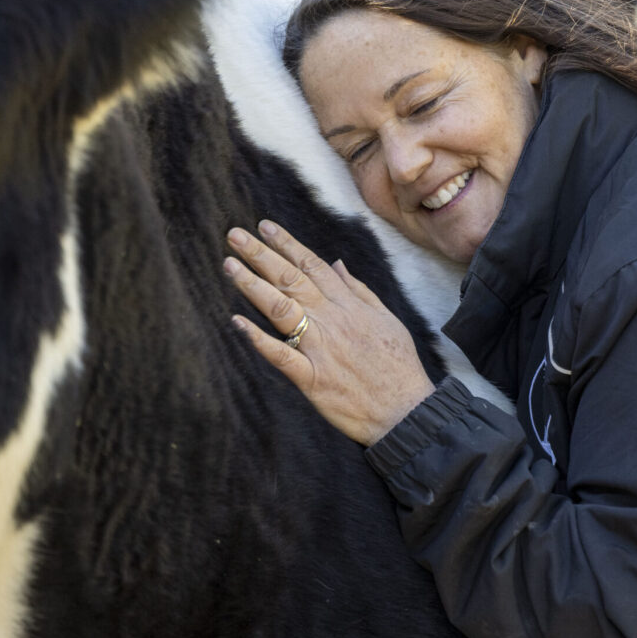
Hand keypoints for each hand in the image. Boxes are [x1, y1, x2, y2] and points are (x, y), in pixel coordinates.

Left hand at [224, 220, 435, 444]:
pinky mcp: (312, 378)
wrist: (406, 411)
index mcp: (348, 306)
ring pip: (281, 309)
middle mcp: (331, 320)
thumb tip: (337, 263)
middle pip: (291, 280)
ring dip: (253, 286)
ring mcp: (320, 349)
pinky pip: (281, 355)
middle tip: (234, 235)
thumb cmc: (398, 366)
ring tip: (230, 265)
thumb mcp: (386, 318)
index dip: (286, 244)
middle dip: (261, 255)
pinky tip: (237, 322)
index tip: (264, 226)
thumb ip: (358, 290)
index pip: (312, 266)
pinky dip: (259, 339)